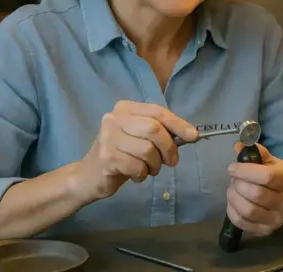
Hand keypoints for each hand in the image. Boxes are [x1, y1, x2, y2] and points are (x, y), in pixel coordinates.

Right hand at [71, 100, 197, 204]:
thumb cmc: (121, 153)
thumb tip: (192, 134)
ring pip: (147, 150)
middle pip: (154, 129)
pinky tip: (136, 174)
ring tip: (150, 169)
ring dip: (155, 165)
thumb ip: (161, 131)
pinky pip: (137, 166)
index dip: (178, 124)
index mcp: (125, 108)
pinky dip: (142, 174)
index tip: (193, 136)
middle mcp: (114, 118)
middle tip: (172, 161)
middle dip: (169, 147)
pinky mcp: (107, 157)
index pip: (157, 112)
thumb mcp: (140, 137)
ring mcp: (108, 137)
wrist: (89, 175)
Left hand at [226, 142, 282, 236]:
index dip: (245, 171)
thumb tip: (237, 146)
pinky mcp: (266, 230)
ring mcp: (277, 220)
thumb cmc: (282, 175)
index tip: (232, 167)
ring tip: (233, 188)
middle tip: (234, 178)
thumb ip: (257, 153)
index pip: (266, 176)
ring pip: (248, 210)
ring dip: (234, 197)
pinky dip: (232, 211)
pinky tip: (233, 201)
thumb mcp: (274, 160)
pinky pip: (243, 223)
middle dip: (238, 183)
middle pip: (255, 194)